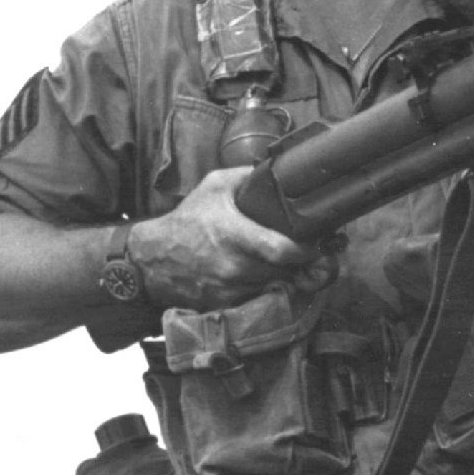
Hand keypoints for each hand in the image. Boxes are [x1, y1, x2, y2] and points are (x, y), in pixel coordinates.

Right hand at [129, 168, 331, 310]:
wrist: (154, 258)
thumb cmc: (187, 220)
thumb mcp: (214, 186)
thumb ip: (248, 176)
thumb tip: (279, 169)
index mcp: (234, 234)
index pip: (282, 251)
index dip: (308, 250)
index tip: (319, 242)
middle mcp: (235, 266)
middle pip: (287, 271)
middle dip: (304, 262)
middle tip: (311, 250)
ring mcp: (231, 289)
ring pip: (278, 286)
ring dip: (288, 276)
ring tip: (288, 260)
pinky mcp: (228, 305)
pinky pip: (261, 299)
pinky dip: (269, 288)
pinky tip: (266, 274)